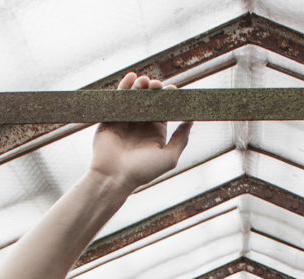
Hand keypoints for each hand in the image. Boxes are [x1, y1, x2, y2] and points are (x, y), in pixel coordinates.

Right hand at [89, 72, 191, 189]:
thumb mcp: (169, 158)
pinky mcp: (111, 118)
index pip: (164, 110)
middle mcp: (141, 125)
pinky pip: (118, 99)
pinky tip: (131, 77)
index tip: (173, 91)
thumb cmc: (143, 171)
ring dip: (140, 87)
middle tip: (157, 85)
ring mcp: (125, 121)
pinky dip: (124, 86)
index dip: (169, 99)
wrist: (114, 177)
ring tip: (145, 81)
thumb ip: (181, 139)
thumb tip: (191, 120)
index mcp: (155, 133)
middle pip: (150, 101)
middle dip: (155, 91)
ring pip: (135, 98)